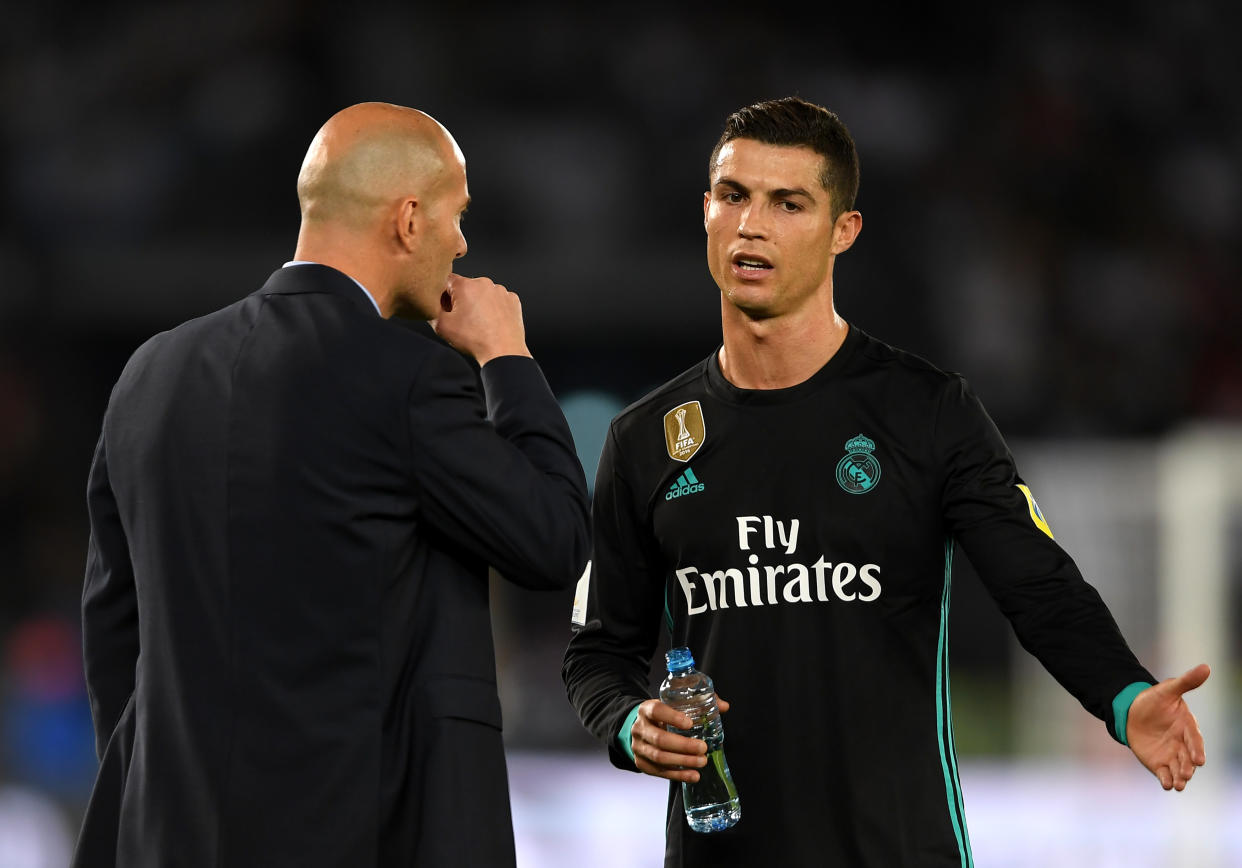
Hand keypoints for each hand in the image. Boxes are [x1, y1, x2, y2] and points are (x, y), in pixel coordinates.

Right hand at [430, 274, 530, 364]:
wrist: (503, 352)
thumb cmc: (475, 340)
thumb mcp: (442, 327)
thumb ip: (431, 310)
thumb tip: (430, 304)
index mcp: (465, 286)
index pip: (447, 280)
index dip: (443, 295)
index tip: (446, 308)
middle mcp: (484, 283)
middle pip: (466, 287)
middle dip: (462, 300)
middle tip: (463, 319)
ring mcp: (501, 291)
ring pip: (483, 293)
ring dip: (478, 303)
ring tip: (479, 323)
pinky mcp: (513, 300)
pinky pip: (498, 300)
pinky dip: (494, 308)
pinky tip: (491, 323)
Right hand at [630, 696, 730, 783]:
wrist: (642, 728)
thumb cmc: (663, 715)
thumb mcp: (674, 704)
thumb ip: (699, 702)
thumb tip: (724, 706)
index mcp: (646, 709)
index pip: (656, 711)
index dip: (672, 717)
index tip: (690, 723)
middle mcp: (639, 728)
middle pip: (659, 739)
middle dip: (683, 746)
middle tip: (703, 748)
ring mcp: (638, 747)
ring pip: (659, 757)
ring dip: (683, 761)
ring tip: (701, 762)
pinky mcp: (642, 763)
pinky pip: (660, 772)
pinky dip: (678, 775)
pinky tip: (693, 775)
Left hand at [1126, 663, 1209, 790]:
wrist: (1133, 712)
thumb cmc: (1154, 700)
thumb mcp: (1168, 689)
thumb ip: (1186, 682)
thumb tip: (1206, 667)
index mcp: (1187, 727)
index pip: (1195, 740)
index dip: (1197, 749)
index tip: (1199, 760)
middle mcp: (1182, 744)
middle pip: (1188, 759)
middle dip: (1188, 767)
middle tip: (1186, 774)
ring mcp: (1172, 755)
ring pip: (1179, 769)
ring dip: (1180, 777)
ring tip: (1179, 784)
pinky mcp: (1159, 764)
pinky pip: (1165, 774)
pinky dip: (1166, 780)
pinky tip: (1166, 785)